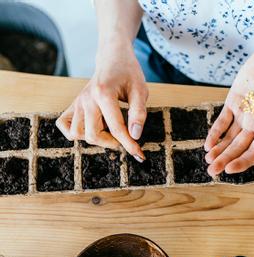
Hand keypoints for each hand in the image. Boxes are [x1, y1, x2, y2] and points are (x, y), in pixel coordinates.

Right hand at [56, 44, 147, 160]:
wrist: (113, 57)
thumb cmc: (128, 72)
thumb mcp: (141, 90)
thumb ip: (138, 113)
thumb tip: (135, 135)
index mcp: (104, 93)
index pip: (116, 128)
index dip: (129, 144)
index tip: (139, 154)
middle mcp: (86, 98)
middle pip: (93, 135)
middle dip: (112, 143)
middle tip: (126, 137)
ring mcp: (77, 102)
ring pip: (77, 134)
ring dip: (96, 138)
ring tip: (110, 129)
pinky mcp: (73, 104)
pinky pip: (64, 125)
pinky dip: (75, 132)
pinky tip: (92, 127)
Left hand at [204, 48, 253, 175]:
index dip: (242, 162)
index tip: (229, 169)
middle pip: (238, 148)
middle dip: (225, 160)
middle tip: (212, 171)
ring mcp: (243, 115)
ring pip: (228, 138)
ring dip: (218, 150)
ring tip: (208, 160)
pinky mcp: (233, 103)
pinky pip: (222, 121)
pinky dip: (215, 132)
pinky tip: (208, 144)